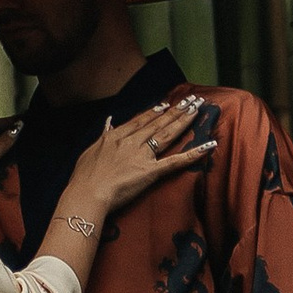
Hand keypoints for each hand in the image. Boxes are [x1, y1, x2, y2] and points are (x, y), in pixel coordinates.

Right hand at [48, 92, 205, 248]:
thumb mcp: (90, 150)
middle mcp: (132, 141)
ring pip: (167, 134)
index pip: (141, 120)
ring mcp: (142, 155)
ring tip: (197, 109)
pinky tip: (208, 146)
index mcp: (117, 136)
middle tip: (190, 100)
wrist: (87, 193)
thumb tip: (109, 122)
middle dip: (175, 110)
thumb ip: (103, 135)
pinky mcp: (151, 172)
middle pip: (158, 122)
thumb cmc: (84, 177)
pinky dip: (193, 154)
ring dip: (184, 120)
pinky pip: (175, 162)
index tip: (165, 104)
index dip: (155, 111)